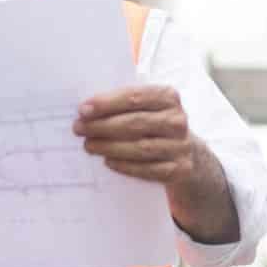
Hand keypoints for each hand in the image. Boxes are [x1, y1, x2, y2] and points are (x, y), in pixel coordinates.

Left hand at [75, 84, 202, 183]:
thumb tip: (88, 111)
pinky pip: (148, 169)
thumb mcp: (147, 108)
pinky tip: (108, 161)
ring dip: (109, 147)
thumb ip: (123, 105)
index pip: (134, 97)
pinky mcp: (179, 169)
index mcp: (168, 97)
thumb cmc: (156, 125)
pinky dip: (125, 166)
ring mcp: (180, 146)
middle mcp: (178, 121)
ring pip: (140, 147)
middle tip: (79, 128)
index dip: (107, 103)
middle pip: (135, 123)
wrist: (187, 153)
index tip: (83, 109)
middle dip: (103, 125)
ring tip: (89, 145)